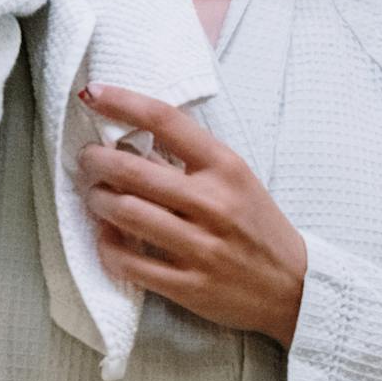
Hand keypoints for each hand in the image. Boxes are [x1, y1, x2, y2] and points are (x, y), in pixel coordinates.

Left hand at [76, 83, 308, 346]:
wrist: (293, 286)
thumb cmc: (257, 225)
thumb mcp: (236, 180)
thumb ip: (189, 161)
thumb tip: (131, 140)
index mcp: (226, 167)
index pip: (166, 120)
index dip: (122, 102)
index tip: (93, 94)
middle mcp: (213, 203)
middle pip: (133, 170)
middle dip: (96, 161)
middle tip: (87, 159)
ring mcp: (201, 247)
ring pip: (125, 214)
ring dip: (97, 200)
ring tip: (95, 196)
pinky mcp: (189, 286)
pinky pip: (129, 263)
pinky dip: (107, 247)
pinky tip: (106, 237)